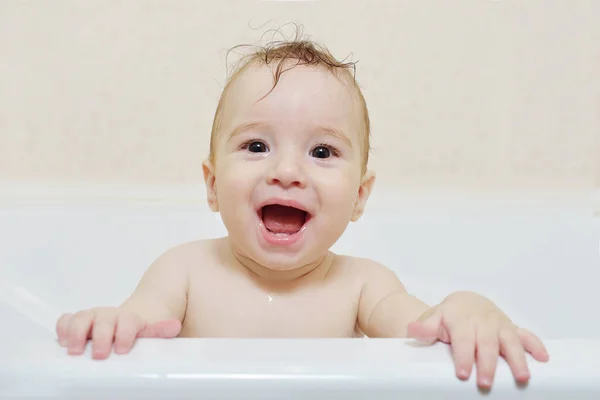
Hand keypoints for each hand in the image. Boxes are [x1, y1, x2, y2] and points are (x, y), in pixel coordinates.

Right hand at [56, 307, 181, 358]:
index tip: (123, 348)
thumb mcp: (153, 330)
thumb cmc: (141, 329)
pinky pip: (67, 320)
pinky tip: (62, 341)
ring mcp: (94, 318)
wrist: (135, 316)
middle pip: (102, 319)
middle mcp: (110, 316)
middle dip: (100, 336)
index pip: (127, 321)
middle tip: (101, 355)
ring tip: (75, 351)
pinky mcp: (80, 323)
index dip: (124, 333)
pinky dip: (63, 327)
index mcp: (130, 319)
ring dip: (76, 332)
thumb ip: (161, 330)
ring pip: (82, 317)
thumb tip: (175, 326)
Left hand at [406, 291, 548, 388]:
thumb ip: (424, 327)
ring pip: (510, 340)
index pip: (462, 339)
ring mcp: (499, 324)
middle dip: (488, 363)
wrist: (463, 303)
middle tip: (485, 382)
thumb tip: (413, 330)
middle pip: (487, 343)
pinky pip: (525, 335)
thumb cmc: (447, 316)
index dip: (462, 356)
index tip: (461, 373)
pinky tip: (543, 359)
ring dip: (517, 359)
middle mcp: (482, 320)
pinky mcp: (511, 328)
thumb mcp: (432, 318)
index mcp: (461, 318)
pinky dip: (535, 345)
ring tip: (521, 377)